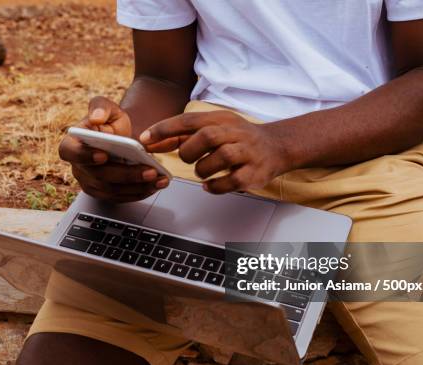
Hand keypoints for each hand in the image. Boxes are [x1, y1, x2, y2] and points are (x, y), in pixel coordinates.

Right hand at [58, 96, 168, 201]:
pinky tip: (155, 186)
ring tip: (157, 178)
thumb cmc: (110, 122)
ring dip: (137, 187)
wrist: (121, 138)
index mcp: (72, 144)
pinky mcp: (104, 194)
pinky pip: (120, 198)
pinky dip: (139, 193)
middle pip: (99, 176)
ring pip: (112, 190)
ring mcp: (90, 183)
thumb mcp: (107, 108)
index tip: (104, 155)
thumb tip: (96, 117)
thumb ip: (100, 107)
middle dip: (126, 175)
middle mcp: (78, 167)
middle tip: (149, 170)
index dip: (85, 155)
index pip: (70, 152)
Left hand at [139, 111, 292, 193]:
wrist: (277, 146)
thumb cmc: (239, 138)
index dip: (165, 129)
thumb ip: (184, 134)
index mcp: (221, 119)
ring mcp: (247, 153)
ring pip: (221, 157)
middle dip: (189, 151)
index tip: (145, 139)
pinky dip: (215, 186)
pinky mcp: (254, 173)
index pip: (189, 120)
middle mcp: (236, 133)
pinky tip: (209, 185)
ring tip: (201, 171)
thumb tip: (152, 141)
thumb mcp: (214, 128)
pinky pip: (233, 181)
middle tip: (186, 158)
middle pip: (207, 136)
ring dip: (203, 169)